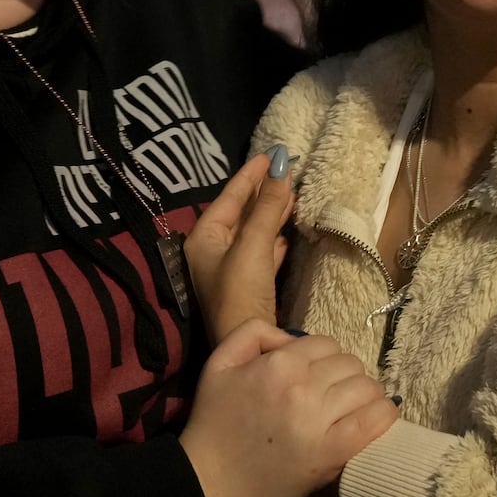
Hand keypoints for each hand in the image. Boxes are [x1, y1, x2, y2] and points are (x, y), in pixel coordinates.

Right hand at [179, 321, 395, 496]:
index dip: (323, 357)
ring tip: (351, 408)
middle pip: (350, 364)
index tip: (316, 376)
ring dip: (363, 395)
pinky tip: (375, 419)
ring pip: (367, 388)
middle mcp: (302, 387)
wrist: (209, 486)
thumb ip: (254, 333)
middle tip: (332, 394)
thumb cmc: (213, 424)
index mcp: (278, 363)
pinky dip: (383, 415)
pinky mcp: (332, 454)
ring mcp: (319, 421)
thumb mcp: (219, 363)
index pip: (326, 343)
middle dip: (343, 375)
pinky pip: (375, 421)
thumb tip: (292, 338)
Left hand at [185, 147, 292, 343]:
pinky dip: (274, 239)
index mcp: (203, 238)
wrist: (247, 342)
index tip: (270, 154)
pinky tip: (287, 234)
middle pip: (240, 212)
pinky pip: (262, 252)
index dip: (249, 175)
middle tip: (285, 170)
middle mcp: (213, 251)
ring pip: (253, 232)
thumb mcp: (253, 245)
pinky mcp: (247, 285)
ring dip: (271, 214)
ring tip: (292, 195)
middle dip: (263, 192)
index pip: (228, 197)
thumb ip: (267, 207)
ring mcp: (230, 269)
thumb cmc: (240, 291)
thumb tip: (281, 168)